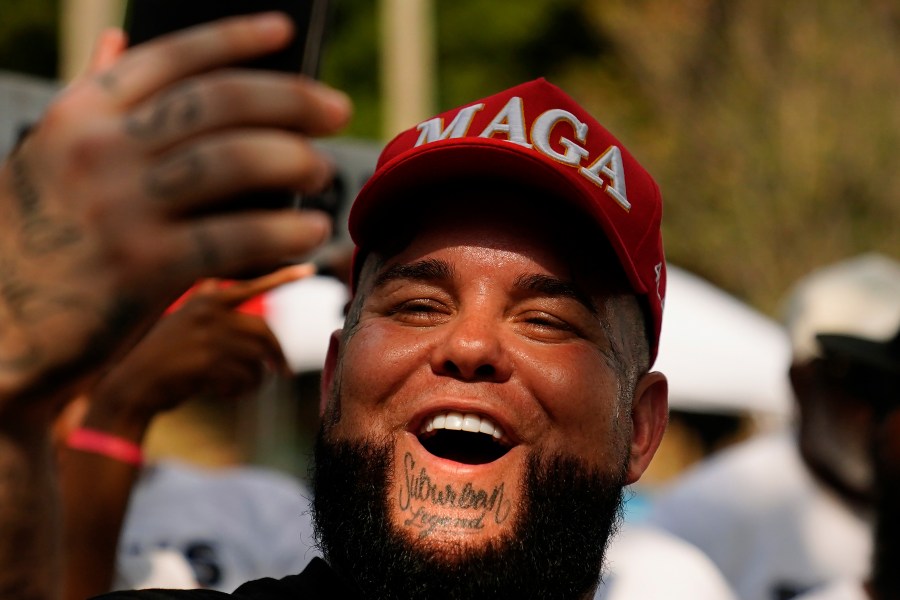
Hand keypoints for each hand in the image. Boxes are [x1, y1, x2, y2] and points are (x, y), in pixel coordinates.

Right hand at [0, 13, 350, 416]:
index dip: (235, 37)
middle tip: (337, 111)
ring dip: (297, 162)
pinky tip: (311, 232)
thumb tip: (118, 39)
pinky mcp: (144, 267)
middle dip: (292, 99)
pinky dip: (285, 232)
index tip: (285, 30)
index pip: (173, 57)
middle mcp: (100, 149)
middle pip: (221, 102)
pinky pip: (237, 237)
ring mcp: (121, 206)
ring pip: (237, 160)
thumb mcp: (48, 156)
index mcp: (81, 115)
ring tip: (323, 173)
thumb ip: (92, 100)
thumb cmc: (37, 241)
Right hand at [80, 264, 311, 439]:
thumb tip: (233, 299)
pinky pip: (246, 379)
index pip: (253, 284)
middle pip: (265, 332)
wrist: (129, 387)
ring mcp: (209, 335)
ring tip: (237, 386)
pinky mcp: (209, 362)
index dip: (283, 276)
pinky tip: (221, 393)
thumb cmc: (159, 357)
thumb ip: (208, 308)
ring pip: (257, 359)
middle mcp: (209, 309)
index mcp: (205, 296)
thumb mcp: (180, 320)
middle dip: (278, 355)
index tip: (311, 269)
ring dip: (255, 379)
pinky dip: (241, 392)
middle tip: (284, 372)